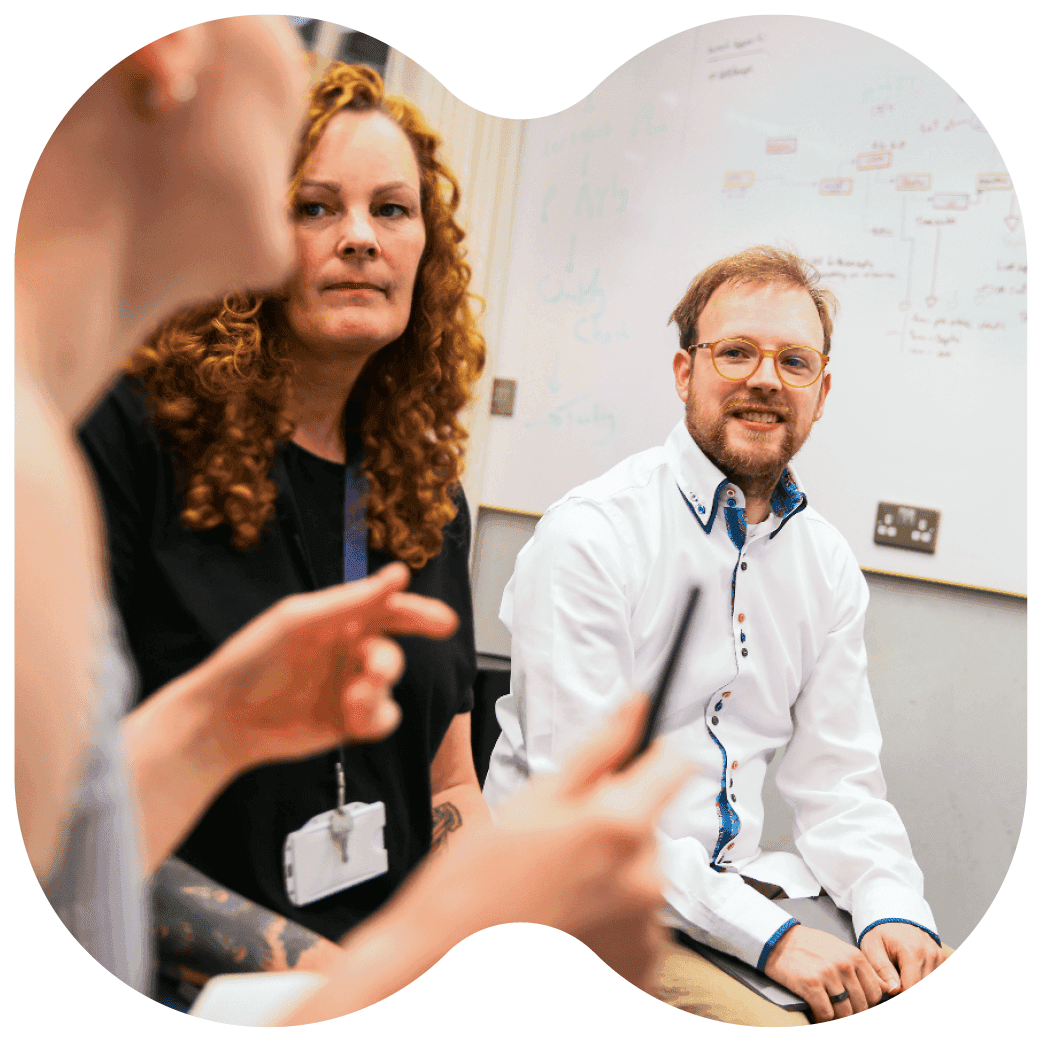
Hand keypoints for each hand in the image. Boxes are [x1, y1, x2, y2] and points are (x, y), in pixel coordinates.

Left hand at [183, 562, 457, 771]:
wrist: (225, 717)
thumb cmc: (252, 659)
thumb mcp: (300, 620)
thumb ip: (352, 601)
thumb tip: (397, 575)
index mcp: (339, 622)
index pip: (389, 610)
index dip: (419, 612)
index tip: (445, 621)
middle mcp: (347, 653)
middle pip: (393, 653)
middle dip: (388, 663)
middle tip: (373, 671)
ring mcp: (348, 688)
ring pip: (389, 689)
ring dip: (375, 694)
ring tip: (349, 701)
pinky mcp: (347, 722)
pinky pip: (383, 719)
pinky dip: (375, 718)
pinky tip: (352, 717)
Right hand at [281, 695, 693, 1022]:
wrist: (447, 963)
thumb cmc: (477, 883)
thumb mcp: (532, 797)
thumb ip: (597, 748)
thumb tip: (636, 706)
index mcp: (619, 826)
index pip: (677, 765)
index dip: (650, 756)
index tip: (628, 763)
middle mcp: (645, 879)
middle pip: (651, 821)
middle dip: (614, 820)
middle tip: (559, 838)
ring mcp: (646, 929)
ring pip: (642, 869)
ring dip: (612, 869)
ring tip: (557, 883)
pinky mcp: (640, 966)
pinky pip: (640, 919)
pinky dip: (611, 913)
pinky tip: (568, 916)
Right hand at [764, 924, 888, 1021]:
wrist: (778, 939)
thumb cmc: (808, 945)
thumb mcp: (839, 949)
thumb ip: (861, 968)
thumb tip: (886, 988)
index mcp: (854, 956)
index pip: (874, 992)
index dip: (866, 1002)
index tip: (855, 1003)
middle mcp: (844, 965)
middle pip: (861, 1005)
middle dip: (851, 1011)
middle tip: (838, 1007)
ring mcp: (828, 974)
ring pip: (844, 1012)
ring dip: (836, 1015)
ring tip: (826, 1008)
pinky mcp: (811, 984)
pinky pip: (826, 1013)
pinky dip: (821, 1016)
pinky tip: (815, 1008)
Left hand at [860, 922, 947, 994]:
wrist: (892, 917)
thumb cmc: (880, 933)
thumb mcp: (872, 947)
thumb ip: (882, 970)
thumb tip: (894, 990)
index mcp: (911, 951)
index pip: (911, 988)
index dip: (900, 995)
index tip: (892, 992)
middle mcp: (930, 953)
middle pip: (923, 988)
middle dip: (909, 991)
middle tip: (896, 985)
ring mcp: (939, 956)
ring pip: (931, 985)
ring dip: (918, 985)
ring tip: (904, 976)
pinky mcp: (943, 958)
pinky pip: (937, 978)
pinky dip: (926, 980)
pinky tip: (914, 974)